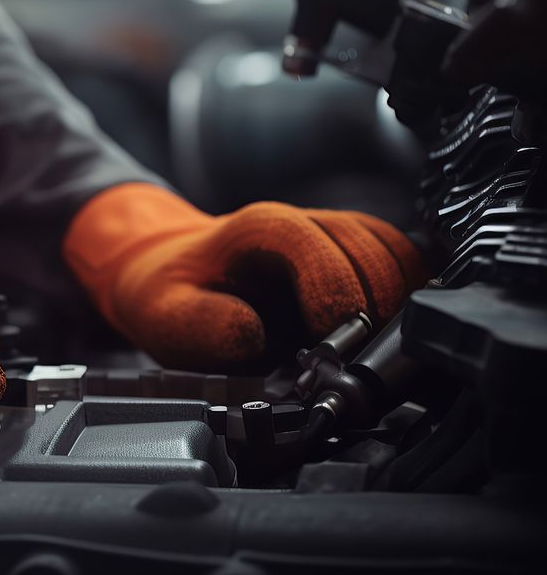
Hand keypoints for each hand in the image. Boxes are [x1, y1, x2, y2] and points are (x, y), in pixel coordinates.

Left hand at [64, 183, 424, 370]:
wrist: (172, 268)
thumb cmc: (173, 291)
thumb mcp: (166, 314)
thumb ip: (205, 326)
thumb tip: (254, 335)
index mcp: (257, 229)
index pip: (312, 243)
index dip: (332, 287)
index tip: (330, 334)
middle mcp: (302, 221)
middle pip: (366, 244)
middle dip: (373, 301)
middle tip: (360, 353)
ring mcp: (332, 231)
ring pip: (392, 247)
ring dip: (398, 296)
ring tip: (378, 345)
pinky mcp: (351, 249)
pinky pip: (398, 255)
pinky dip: (408, 287)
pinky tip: (394, 324)